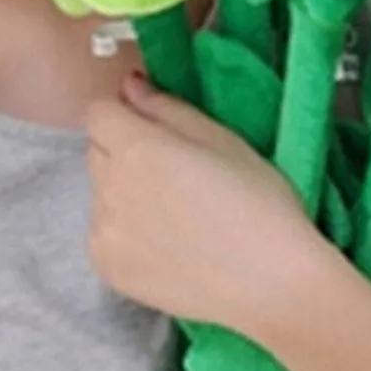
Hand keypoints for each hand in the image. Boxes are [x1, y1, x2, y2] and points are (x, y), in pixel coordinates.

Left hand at [84, 72, 327, 341]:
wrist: (272, 284)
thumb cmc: (260, 204)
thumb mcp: (223, 140)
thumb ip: (166, 108)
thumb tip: (129, 86)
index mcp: (139, 149)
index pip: (98, 113)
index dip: (123, 115)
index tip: (152, 129)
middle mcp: (110, 188)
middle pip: (97, 151)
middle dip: (124, 151)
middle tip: (174, 174)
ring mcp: (104, 232)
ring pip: (100, 194)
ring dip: (124, 193)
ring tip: (175, 215)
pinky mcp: (107, 268)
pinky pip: (103, 233)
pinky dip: (124, 233)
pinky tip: (166, 244)